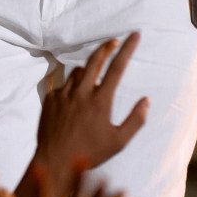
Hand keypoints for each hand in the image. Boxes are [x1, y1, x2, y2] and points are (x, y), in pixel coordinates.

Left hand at [34, 33, 147, 196]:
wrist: (55, 162)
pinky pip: (62, 84)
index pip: (117, 67)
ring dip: (87, 70)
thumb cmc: (90, 153)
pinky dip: (71, 86)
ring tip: (93, 78)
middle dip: (106, 46)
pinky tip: (73, 97)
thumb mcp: (118, 142)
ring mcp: (64, 94)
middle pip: (95, 59)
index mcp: (101, 101)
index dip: (127, 48)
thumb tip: (146, 100)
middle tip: (113, 41)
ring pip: (78, 71)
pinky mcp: (50, 99)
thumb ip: (135, 120)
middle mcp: (82, 92)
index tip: (134, 35)